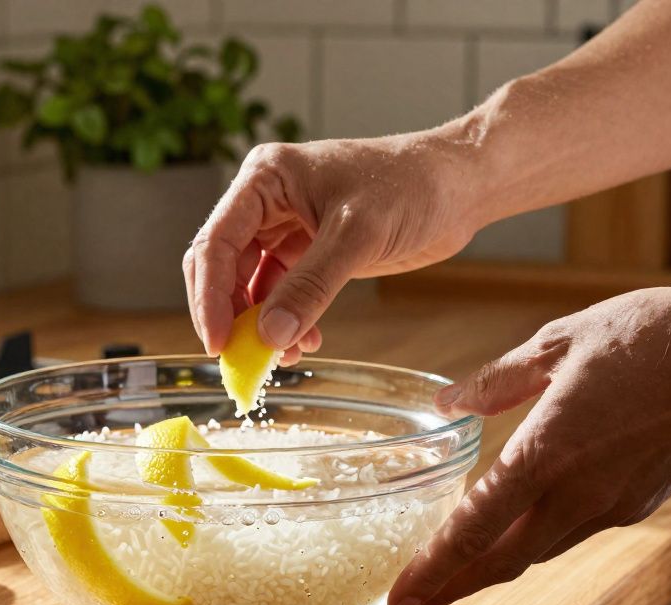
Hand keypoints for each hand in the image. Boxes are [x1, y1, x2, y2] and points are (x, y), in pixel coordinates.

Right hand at [183, 135, 479, 361]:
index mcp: (265, 178)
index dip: (209, 296)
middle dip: (230, 314)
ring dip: (261, 324)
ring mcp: (286, 226)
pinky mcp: (309, 250)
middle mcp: (267, 200)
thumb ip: (310, 287)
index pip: (215, 242)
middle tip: (240, 360)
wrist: (461, 185)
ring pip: (250, 284)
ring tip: (283, 356)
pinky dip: (287, 321)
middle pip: (223, 266)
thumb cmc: (413, 185)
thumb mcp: (357, 236)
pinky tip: (306, 343)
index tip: (218, 343)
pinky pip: (281, 292)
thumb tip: (269, 336)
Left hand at [386, 284, 670, 604]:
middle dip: (451, 587)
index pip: (475, 528)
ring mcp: (614, 504)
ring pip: (539, 550)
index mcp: (547, 452)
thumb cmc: (648, 335)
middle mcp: (579, 492)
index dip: (434, 567)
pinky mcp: (641, 503)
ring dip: (493, 568)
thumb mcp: (556, 342)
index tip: (401, 596)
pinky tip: (516, 532)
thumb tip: (450, 400)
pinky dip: (536, 540)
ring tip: (451, 578)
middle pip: (503, 560)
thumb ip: (497, 380)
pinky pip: (575, 531)